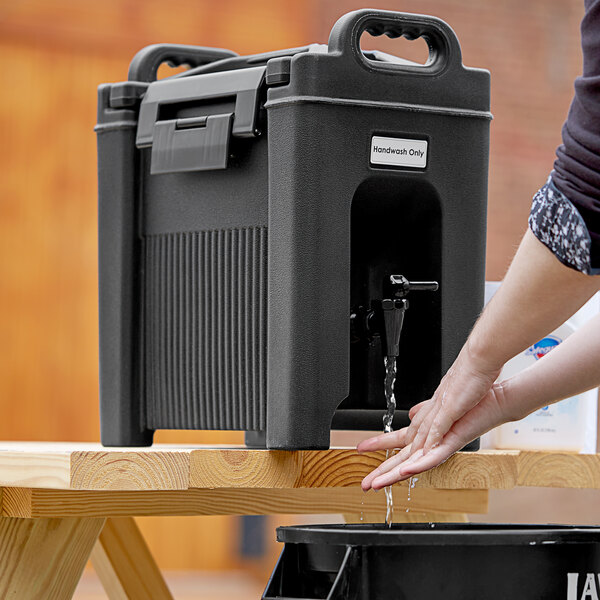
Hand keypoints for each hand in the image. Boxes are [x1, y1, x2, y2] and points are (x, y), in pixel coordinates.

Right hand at [358, 381, 508, 489]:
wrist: (494, 398)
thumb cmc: (471, 400)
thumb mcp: (440, 405)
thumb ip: (424, 413)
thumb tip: (411, 413)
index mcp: (427, 431)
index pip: (397, 441)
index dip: (378, 445)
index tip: (359, 449)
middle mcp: (433, 441)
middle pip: (402, 459)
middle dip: (382, 472)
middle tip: (365, 484)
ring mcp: (443, 443)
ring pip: (414, 464)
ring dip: (395, 475)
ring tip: (378, 485)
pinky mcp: (454, 442)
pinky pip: (435, 456)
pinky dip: (419, 464)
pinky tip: (406, 471)